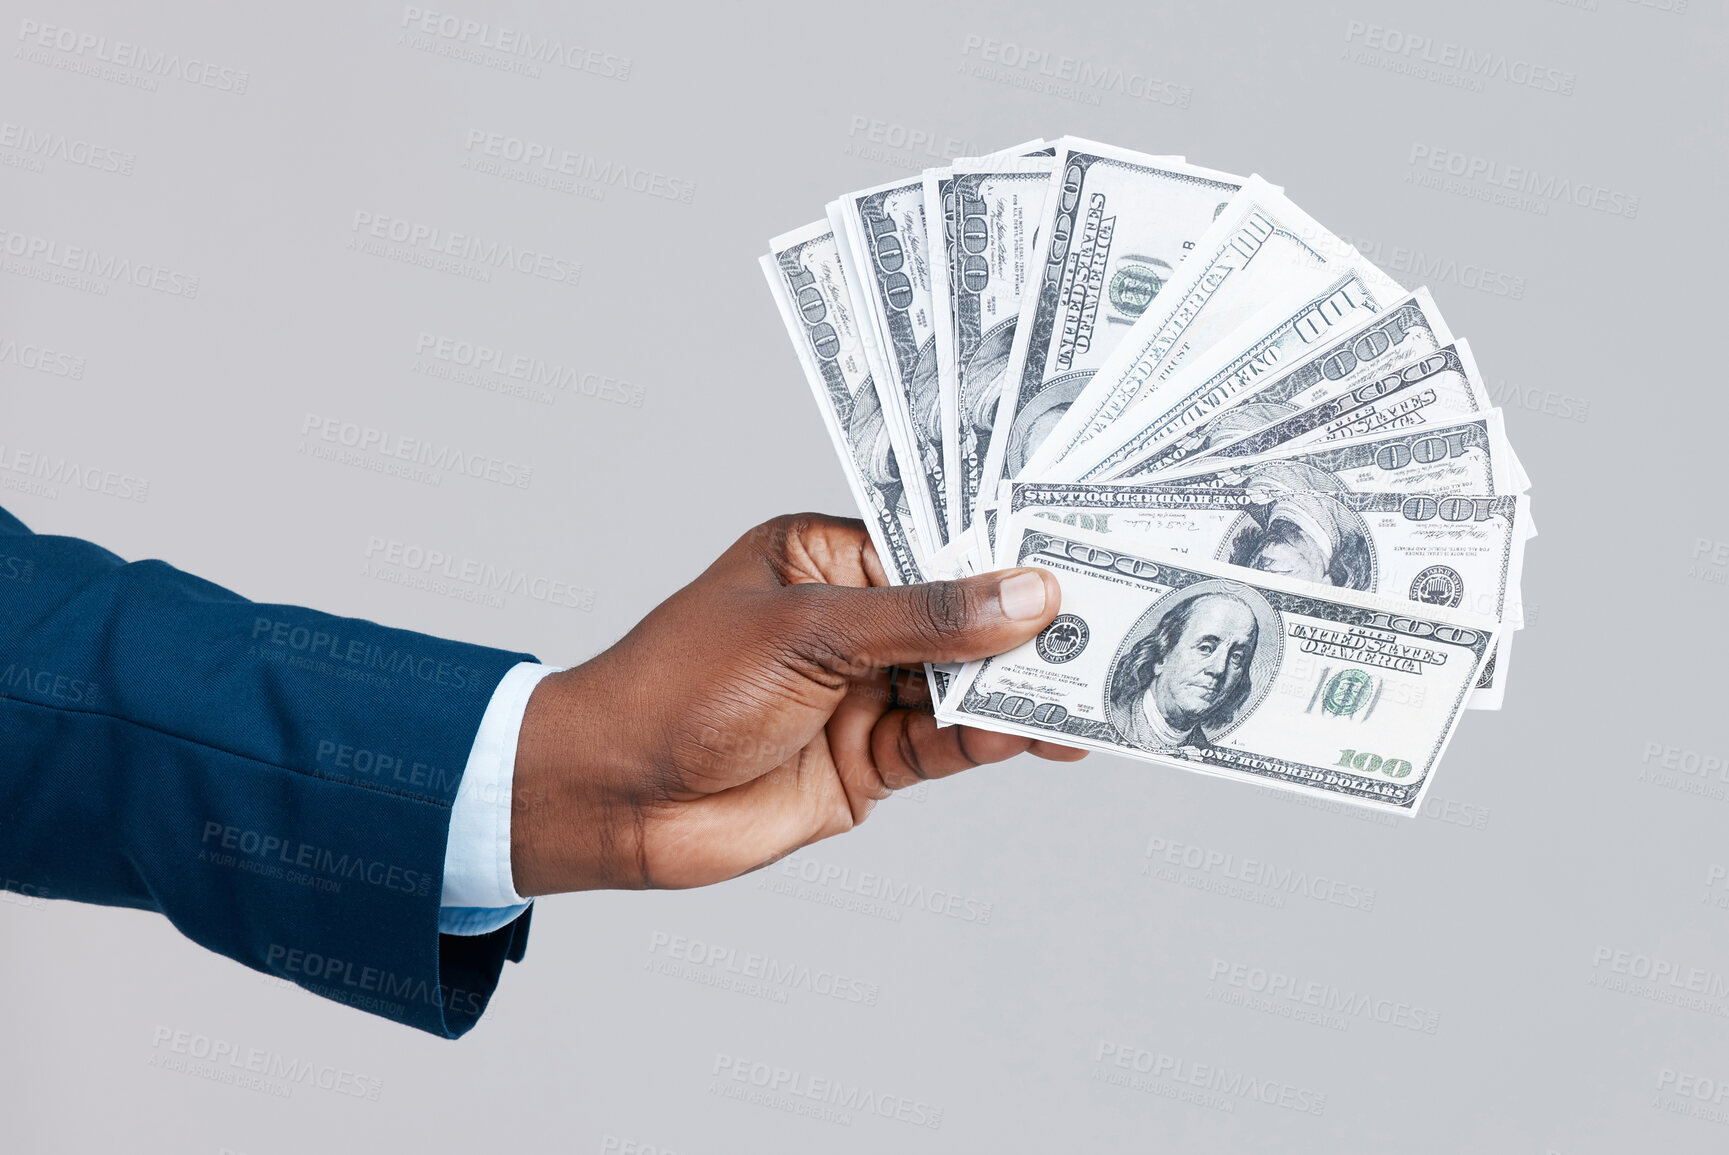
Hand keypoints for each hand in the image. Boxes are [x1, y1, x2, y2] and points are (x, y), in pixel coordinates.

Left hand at [510, 513, 1085, 893]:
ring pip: (962, 686)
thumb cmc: (681, 684)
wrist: (613, 799)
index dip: (1004, 553)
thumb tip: (1028, 596)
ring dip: (1020, 690)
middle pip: (959, 618)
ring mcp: (860, 693)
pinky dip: (991, 740)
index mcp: (824, 557)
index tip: (1080, 551)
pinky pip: (945, 744)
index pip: (934, 545)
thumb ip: (924, 620)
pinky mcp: (866, 762)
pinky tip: (1036, 735)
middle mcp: (849, 622)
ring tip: (1091, 688)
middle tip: (1108, 623)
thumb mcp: (809, 632)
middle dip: (1026, 626)